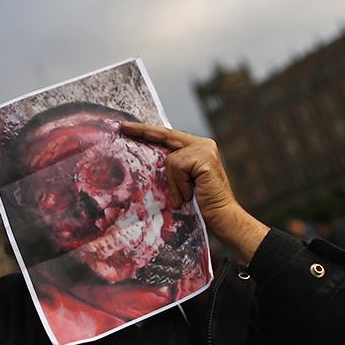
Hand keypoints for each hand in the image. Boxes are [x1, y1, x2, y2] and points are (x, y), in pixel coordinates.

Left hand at [120, 122, 268, 263]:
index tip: (128, 128)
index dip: (148, 131)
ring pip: (170, 159)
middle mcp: (203, 144)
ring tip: (187, 194)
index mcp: (197, 147)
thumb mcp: (181, 181)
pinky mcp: (204, 157)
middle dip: (142, 132)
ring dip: (174, 182)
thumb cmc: (201, 203)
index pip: (168, 136)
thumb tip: (150, 159)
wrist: (222, 216)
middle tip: (123, 128)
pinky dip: (180, 184)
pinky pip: (177, 166)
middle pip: (165, 135)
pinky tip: (192, 192)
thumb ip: (172, 167)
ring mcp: (205, 149)